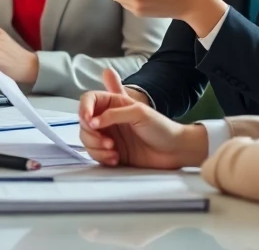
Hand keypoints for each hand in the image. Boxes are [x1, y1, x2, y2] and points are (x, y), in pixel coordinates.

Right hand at [78, 68, 206, 169]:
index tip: (88, 120)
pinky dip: (102, 157)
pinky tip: (116, 158)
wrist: (174, 151)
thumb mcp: (139, 113)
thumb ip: (113, 114)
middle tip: (107, 141)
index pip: (89, 100)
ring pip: (87, 140)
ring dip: (96, 147)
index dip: (84, 109)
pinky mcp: (111, 152)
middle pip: (84, 123)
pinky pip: (96, 154)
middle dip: (91, 134)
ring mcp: (109, 136)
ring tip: (113, 150)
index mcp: (114, 103)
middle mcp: (109, 119)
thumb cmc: (161, 128)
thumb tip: (92, 120)